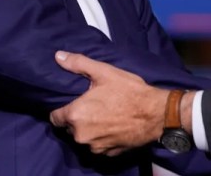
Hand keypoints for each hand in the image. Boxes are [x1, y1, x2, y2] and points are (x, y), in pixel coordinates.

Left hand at [49, 51, 169, 155]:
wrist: (156, 114)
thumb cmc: (128, 91)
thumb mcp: (103, 72)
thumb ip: (78, 64)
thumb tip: (58, 56)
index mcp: (75, 115)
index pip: (54, 118)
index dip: (62, 109)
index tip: (73, 103)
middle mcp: (81, 135)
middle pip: (70, 128)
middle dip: (77, 118)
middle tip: (92, 106)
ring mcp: (95, 147)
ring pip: (84, 138)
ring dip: (89, 129)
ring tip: (103, 115)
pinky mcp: (109, 154)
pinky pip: (98, 146)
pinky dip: (102, 138)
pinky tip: (112, 126)